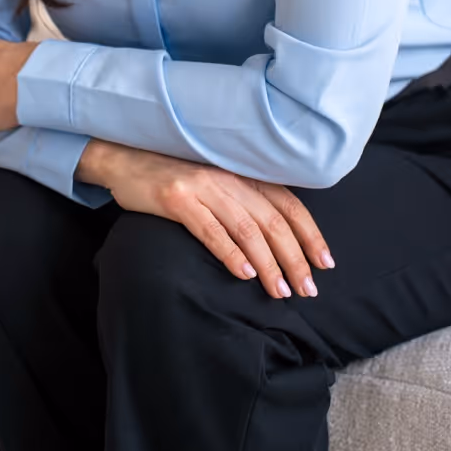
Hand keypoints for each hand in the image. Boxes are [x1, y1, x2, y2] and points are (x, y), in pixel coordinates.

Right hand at [83, 141, 333, 300]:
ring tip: (280, 292)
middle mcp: (227, 176)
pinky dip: (231, 254)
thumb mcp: (214, 183)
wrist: (125, 159)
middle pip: (273, 221)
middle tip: (308, 290)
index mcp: (241, 172)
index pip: (288, 203)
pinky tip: (244, 275)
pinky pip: (211, 230)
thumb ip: (243, 201)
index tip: (326, 264)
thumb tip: (278, 238)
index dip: (310, 234)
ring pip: (247, 229)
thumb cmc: (174, 176)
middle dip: (295, 258)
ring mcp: (203, 186)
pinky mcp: (177, 199)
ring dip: (268, 264)